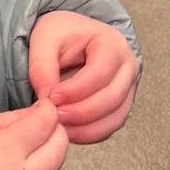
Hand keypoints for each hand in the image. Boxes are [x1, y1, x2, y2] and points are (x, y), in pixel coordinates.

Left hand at [28, 12, 137, 144]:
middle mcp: (127, 66)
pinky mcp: (120, 106)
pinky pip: (110, 127)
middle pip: (112, 98)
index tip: (51, 98)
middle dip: (80, 112)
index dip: (75, 90)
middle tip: (54, 116)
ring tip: (59, 126)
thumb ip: (42, 66)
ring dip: (85, 128)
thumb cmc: (62, 35)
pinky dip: (89, 134)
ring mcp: (127, 88)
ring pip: (115, 118)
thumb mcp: (45, 40)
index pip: (100, 73)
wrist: (69, 40)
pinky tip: (68, 131)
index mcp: (112, 43)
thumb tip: (46, 98)